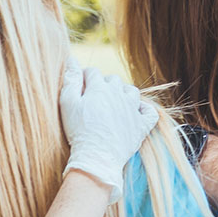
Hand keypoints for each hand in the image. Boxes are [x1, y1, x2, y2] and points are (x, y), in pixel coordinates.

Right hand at [59, 63, 158, 201]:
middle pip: (112, 80)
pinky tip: (136, 113)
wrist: (97, 157)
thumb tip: (71, 60)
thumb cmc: (78, 130)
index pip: (93, 72)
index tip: (79, 86)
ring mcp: (133, 109)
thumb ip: (71, 80)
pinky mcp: (141, 126)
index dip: (84, 77)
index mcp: (99, 87)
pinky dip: (144, 111)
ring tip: (113, 103)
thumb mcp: (67, 103)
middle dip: (103, 85)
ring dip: (123, 94)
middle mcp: (119, 94)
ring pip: (131, 92)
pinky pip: (149, 113)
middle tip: (93, 98)